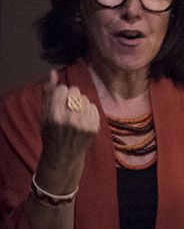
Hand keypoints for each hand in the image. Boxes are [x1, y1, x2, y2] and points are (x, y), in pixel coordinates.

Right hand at [35, 69, 99, 193]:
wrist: (63, 156)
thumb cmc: (51, 132)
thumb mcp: (44, 113)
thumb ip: (48, 92)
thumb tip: (53, 72)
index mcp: (54, 115)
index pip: (62, 89)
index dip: (61, 93)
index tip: (59, 101)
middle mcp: (69, 119)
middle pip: (75, 91)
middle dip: (71, 96)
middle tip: (67, 107)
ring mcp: (84, 124)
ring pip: (86, 98)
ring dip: (80, 102)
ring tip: (75, 113)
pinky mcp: (94, 128)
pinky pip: (94, 107)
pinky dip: (89, 110)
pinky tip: (83, 118)